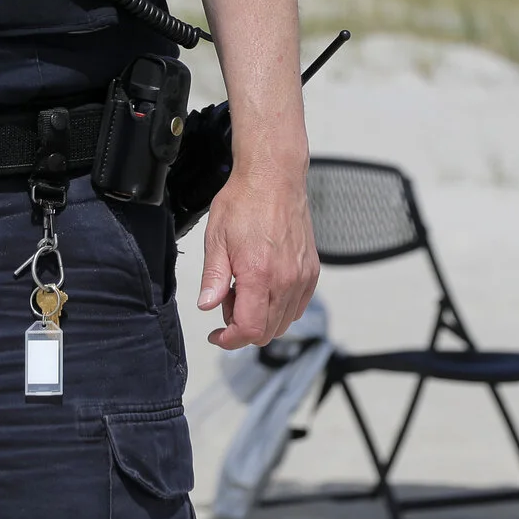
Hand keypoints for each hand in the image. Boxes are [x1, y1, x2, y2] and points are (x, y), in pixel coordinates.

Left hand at [196, 162, 317, 349]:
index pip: (250, 330)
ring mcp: (302, 276)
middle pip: (267, 332)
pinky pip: (298, 306)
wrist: (274, 177)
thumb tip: (207, 306)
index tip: (217, 335)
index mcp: (259, 274)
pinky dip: (280, 307)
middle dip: (242, 327)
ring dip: (262, 317)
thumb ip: (213, 279)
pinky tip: (264, 284)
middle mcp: (286, 280)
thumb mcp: (216, 239)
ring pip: (284, 322)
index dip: (230, 340)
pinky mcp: (311, 271)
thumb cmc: (245, 202)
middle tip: (228, 299)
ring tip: (246, 288)